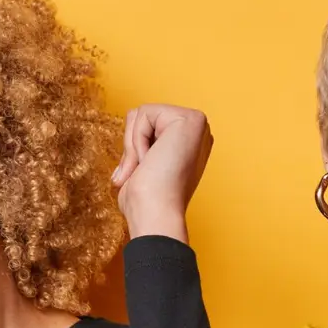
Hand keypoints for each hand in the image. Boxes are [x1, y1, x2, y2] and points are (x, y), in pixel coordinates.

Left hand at [111, 104, 212, 242]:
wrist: (156, 215)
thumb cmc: (147, 202)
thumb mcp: (140, 169)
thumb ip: (141, 151)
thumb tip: (130, 155)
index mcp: (189, 144)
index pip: (147, 125)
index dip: (134, 148)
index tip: (142, 174)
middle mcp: (197, 132)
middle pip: (143, 115)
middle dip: (132, 145)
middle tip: (141, 172)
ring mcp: (197, 124)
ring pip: (141, 113)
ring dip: (133, 145)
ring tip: (147, 167)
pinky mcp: (191, 119)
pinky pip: (144, 113)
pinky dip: (137, 140)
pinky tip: (152, 160)